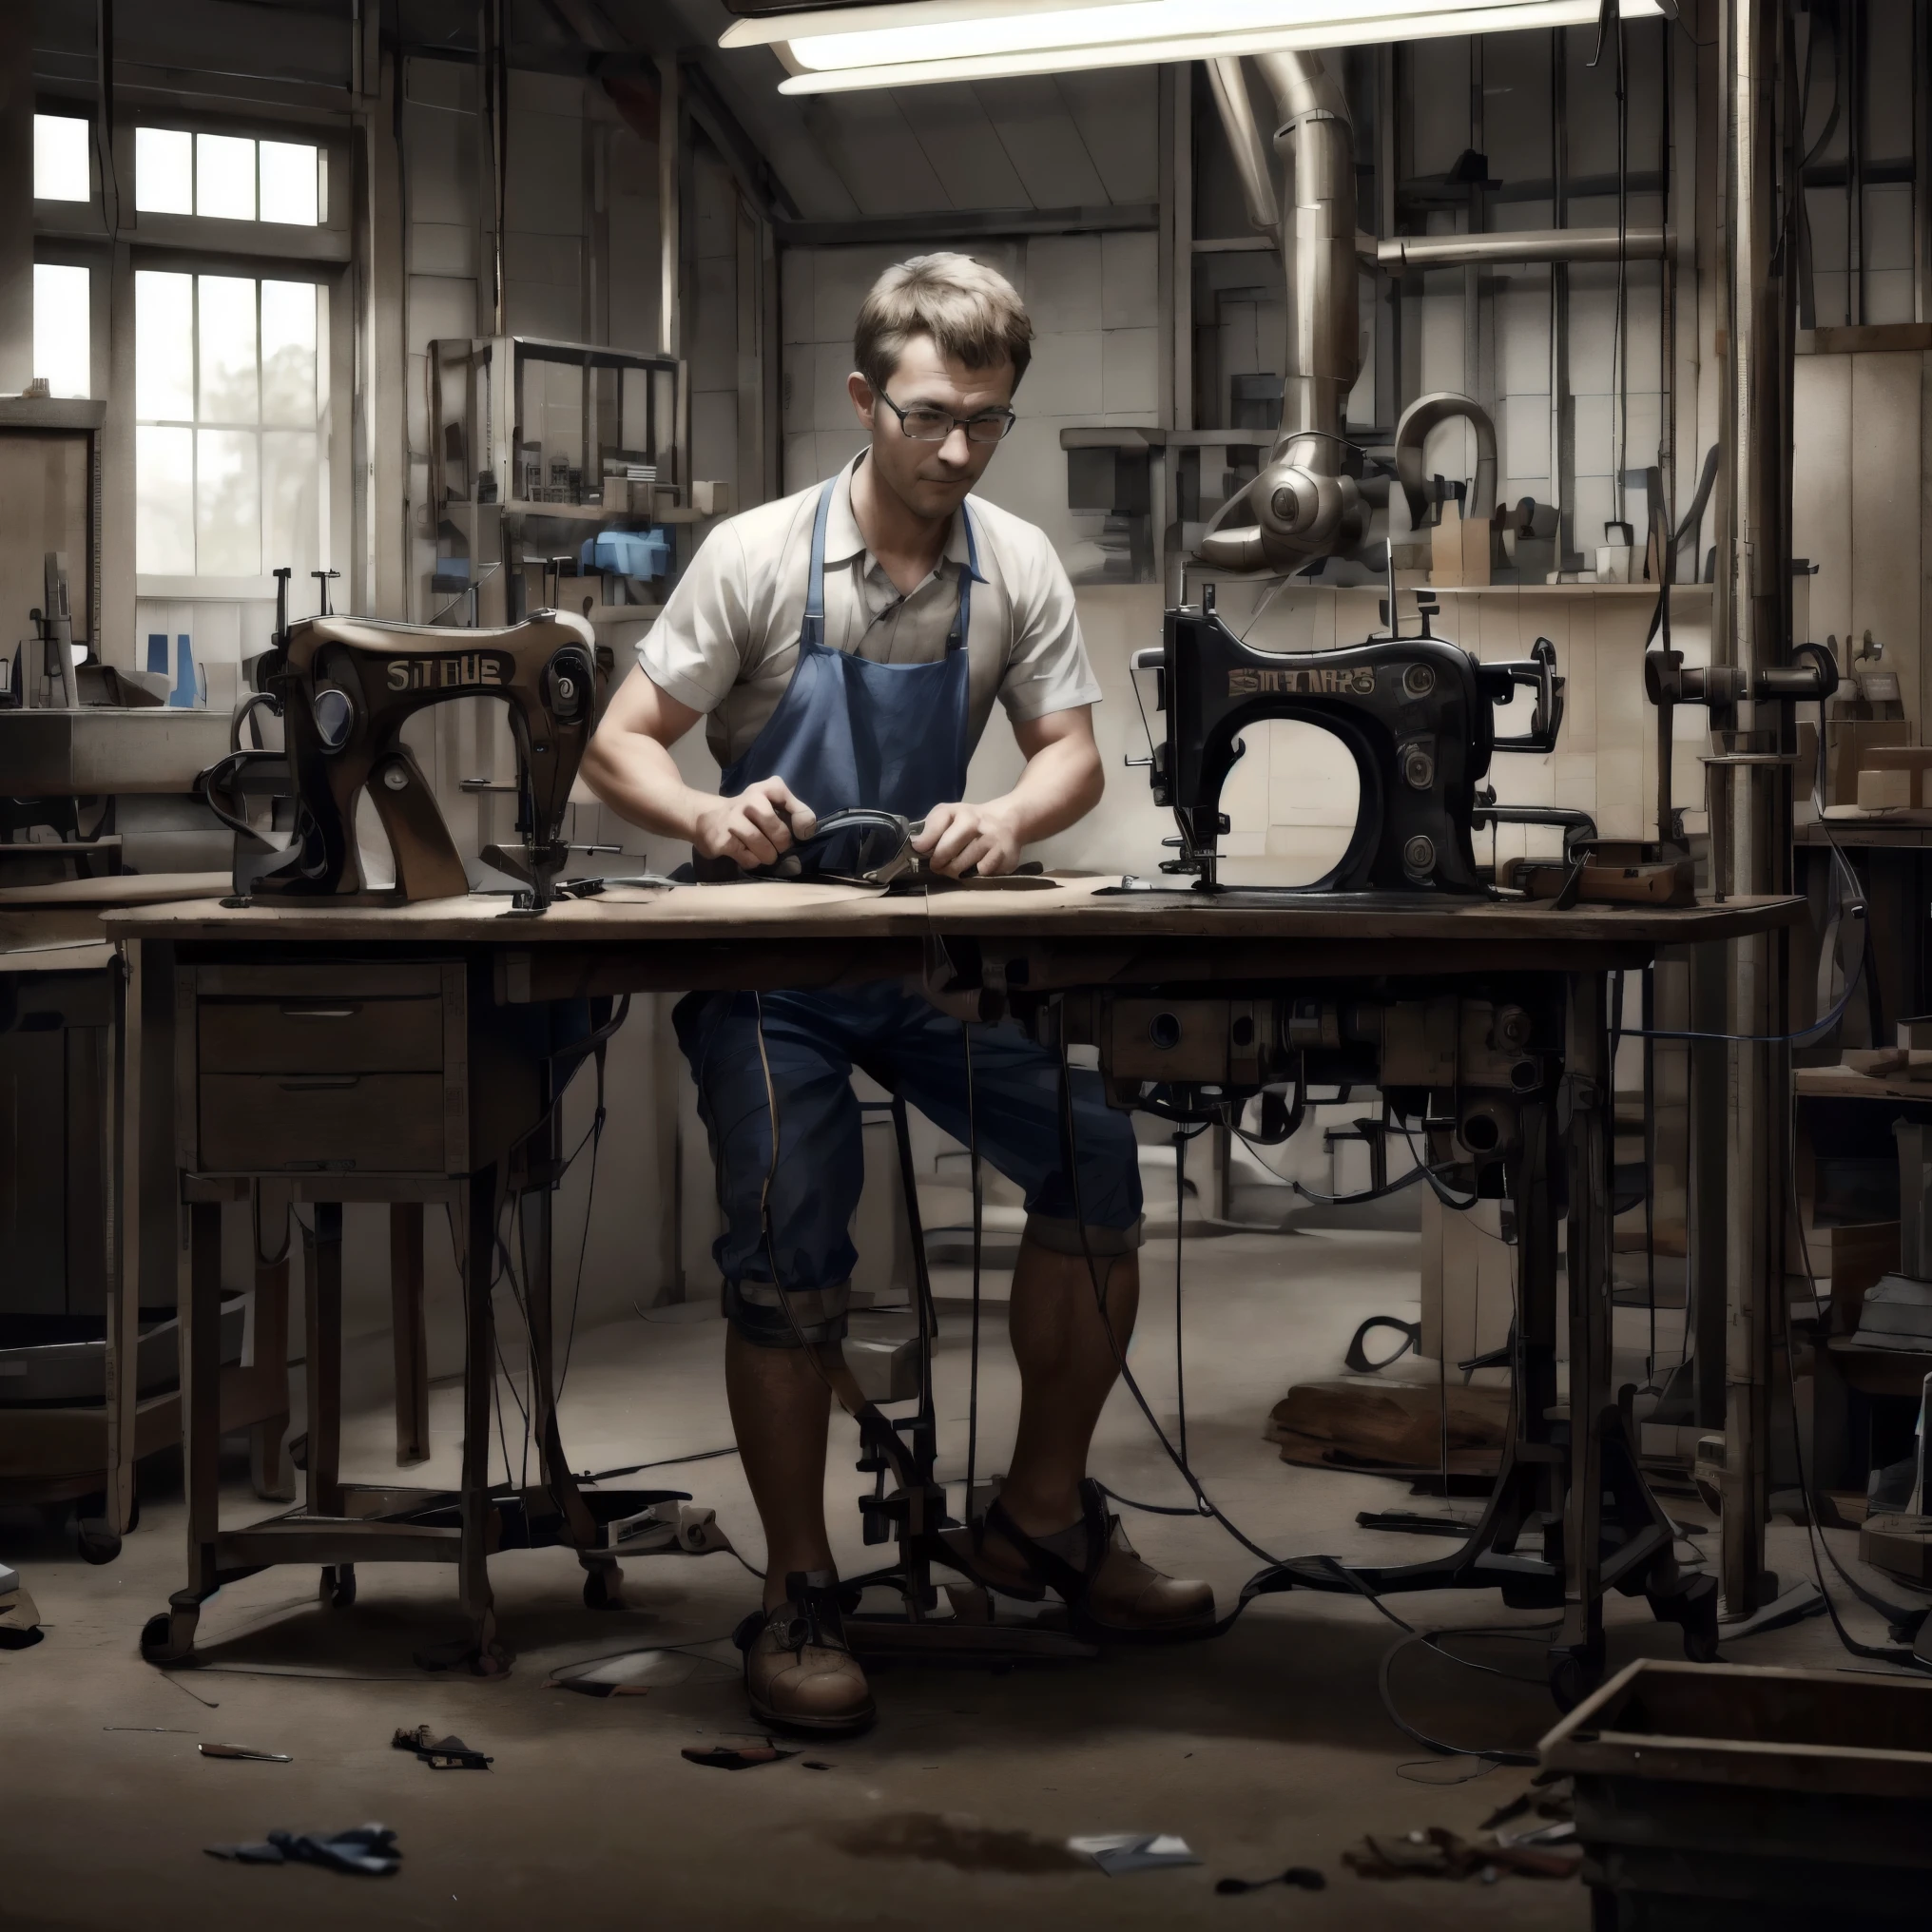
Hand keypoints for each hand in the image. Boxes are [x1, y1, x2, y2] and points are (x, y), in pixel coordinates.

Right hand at [691, 777, 816, 868]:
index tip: (800, 833)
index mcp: (767, 788)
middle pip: (780, 834)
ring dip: (768, 856)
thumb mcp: (771, 803)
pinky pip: (749, 858)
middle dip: (782, 845)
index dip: (803, 824)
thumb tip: (807, 832)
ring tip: (764, 853)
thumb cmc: (748, 813)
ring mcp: (734, 819)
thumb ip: (795, 812)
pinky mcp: (722, 840)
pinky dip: (753, 861)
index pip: (795, 806)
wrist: (705, 816)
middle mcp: (750, 799)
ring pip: (765, 849)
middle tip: (777, 846)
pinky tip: (746, 853)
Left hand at [912, 800, 1022, 877]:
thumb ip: (931, 827)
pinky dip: (975, 877)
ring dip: (955, 873)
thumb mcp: (949, 813)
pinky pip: (982, 877)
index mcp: (965, 816)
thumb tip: (917, 846)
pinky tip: (974, 870)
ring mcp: (996, 846)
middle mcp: (981, 829)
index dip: (927, 851)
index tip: (924, 853)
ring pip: (965, 871)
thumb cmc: (971, 819)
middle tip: (939, 866)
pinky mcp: (1007, 861)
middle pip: (949, 860)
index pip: (937, 840)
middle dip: (940, 865)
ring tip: (955, 868)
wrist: (1008, 820)